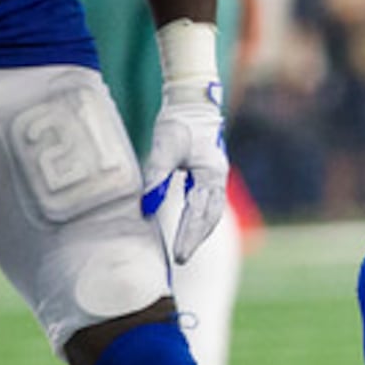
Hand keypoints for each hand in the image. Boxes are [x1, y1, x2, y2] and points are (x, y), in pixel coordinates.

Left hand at [142, 78, 229, 265]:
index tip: (178, 255)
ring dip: (199, 232)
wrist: (192, 104)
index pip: (200, 212)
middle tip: (180, 260)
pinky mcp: (208, 176)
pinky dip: (199, 220)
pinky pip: (206, 204)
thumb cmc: (178, 124)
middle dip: (195, 239)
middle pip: (210, 217)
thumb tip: (146, 206)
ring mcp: (215, 178)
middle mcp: (217, 179)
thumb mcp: (164, 148)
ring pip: (210, 213)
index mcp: (211, 174)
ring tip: (184, 250)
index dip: (189, 235)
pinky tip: (188, 230)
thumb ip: (156, 176)